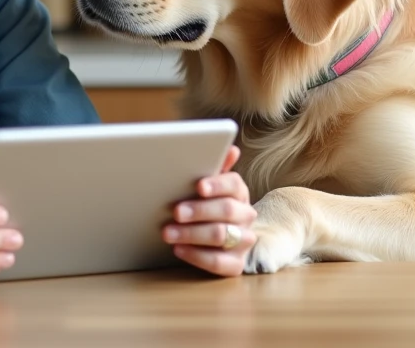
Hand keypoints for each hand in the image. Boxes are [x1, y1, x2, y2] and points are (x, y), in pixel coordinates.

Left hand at [163, 145, 257, 275]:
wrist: (213, 240)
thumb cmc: (204, 206)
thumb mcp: (206, 187)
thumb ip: (215, 167)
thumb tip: (231, 149)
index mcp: (239, 192)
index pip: (234, 184)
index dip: (217, 184)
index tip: (199, 186)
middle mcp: (246, 215)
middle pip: (227, 210)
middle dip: (199, 210)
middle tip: (175, 212)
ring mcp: (244, 241)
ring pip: (222, 236)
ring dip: (192, 234)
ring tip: (168, 232)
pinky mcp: (237, 264)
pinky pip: (219, 262)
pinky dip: (197, 256)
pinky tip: (178, 249)